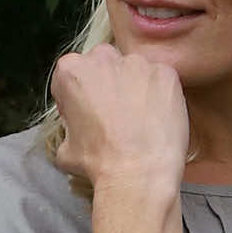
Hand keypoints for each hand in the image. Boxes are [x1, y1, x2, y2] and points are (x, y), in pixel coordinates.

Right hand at [50, 44, 189, 190]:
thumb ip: (69, 127)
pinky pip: (162, 80)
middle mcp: (103, 58)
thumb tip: (76, 132)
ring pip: (135, 70)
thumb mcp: (65, 149)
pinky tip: (158, 119)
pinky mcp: (166, 74)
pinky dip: (161, 95)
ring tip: (140, 121)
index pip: (73, 75)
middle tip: (116, 116)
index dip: (79, 97)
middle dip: (108, 84)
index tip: (87, 114)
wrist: (137, 174)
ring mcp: (137, 63)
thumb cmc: (98, 164)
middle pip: (104, 65)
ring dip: (136, 88)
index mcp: (71, 70)